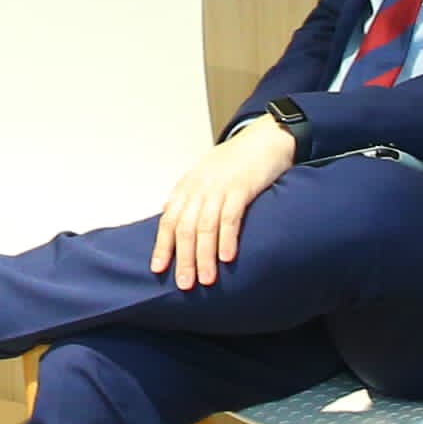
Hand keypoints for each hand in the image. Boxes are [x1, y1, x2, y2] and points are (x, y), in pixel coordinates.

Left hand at [149, 121, 296, 289]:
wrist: (264, 139)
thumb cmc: (236, 162)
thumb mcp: (206, 177)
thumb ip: (191, 198)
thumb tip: (174, 221)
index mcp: (188, 187)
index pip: (169, 219)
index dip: (162, 245)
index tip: (158, 269)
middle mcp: (199, 187)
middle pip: (185, 227)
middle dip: (183, 258)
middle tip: (184, 284)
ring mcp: (219, 187)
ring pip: (205, 226)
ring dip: (204, 256)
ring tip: (206, 279)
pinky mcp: (242, 188)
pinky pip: (231, 217)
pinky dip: (227, 238)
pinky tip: (227, 258)